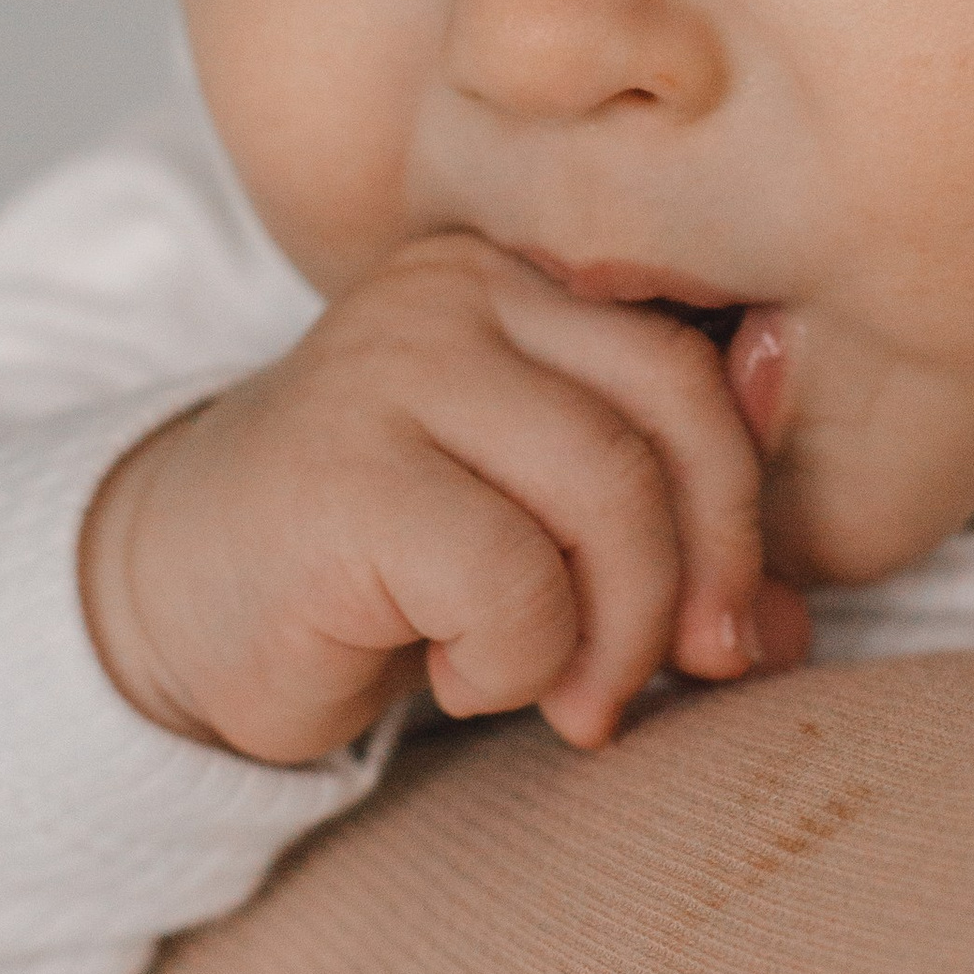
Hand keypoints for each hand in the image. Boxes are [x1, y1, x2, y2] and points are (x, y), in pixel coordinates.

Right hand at [79, 235, 809, 765]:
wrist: (170, 611)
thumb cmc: (382, 573)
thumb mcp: (545, 539)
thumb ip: (669, 542)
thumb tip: (803, 619)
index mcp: (518, 278)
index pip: (697, 366)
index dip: (743, 512)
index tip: (734, 630)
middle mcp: (456, 292)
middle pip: (674, 417)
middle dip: (701, 573)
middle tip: (677, 675)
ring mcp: (389, 365)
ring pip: (607, 495)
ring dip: (612, 635)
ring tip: (562, 695)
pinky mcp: (340, 469)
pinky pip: (512, 579)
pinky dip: (515, 660)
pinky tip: (453, 673)